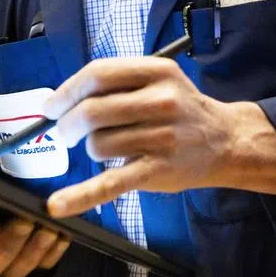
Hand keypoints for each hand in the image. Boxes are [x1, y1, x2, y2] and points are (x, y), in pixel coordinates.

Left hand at [42, 57, 235, 217]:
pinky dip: (81, 195)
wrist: (225, 140)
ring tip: (109, 148)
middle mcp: (161, 101)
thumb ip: (117, 83)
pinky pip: (110, 183)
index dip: (66, 91)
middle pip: (91, 111)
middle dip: (67, 125)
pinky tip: (58, 204)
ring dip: (91, 149)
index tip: (50, 107)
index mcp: (157, 72)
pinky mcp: (157, 170)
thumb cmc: (182, 109)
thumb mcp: (159, 79)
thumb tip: (61, 103)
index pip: (98, 75)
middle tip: (67, 133)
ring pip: (97, 145)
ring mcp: (161, 137)